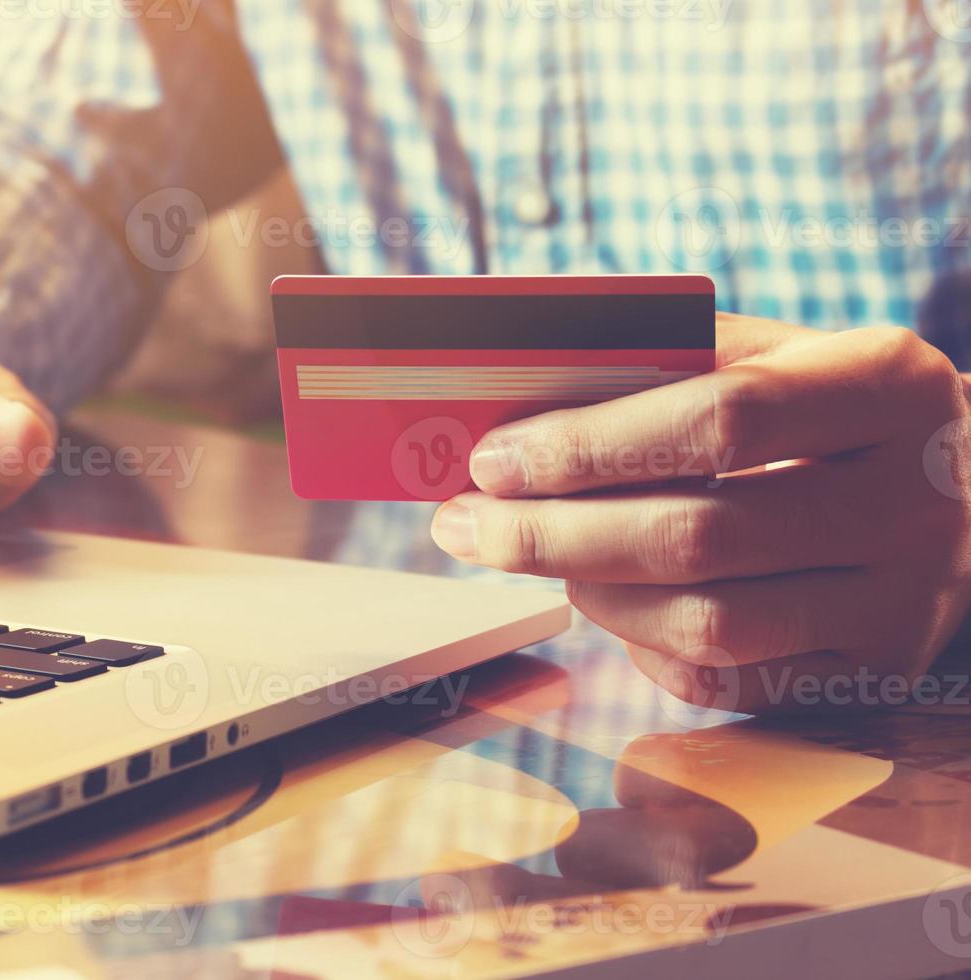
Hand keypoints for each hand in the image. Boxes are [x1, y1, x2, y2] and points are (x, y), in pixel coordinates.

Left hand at [431, 314, 970, 712]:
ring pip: (706, 625)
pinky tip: (604, 598)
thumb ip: (668, 365)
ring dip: (587, 591)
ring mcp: (902, 601)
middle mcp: (911, 500)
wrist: (964, 488)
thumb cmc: (829, 407)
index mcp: (888, 385)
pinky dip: (640, 643)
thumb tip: (514, 405)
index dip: (589, 446)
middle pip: (700, 536)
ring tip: (530, 553)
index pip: (722, 420)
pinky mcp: (872, 671)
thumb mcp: (779, 353)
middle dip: (553, 535)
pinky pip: (725, 680)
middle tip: (463, 523)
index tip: (491, 460)